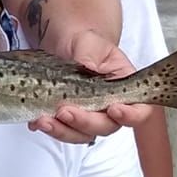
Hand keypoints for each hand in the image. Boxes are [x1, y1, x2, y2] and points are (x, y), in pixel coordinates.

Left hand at [30, 32, 151, 143]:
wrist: (63, 48)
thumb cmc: (84, 45)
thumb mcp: (89, 41)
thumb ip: (91, 52)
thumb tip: (89, 65)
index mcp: (125, 87)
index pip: (140, 110)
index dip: (131, 116)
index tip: (114, 109)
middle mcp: (109, 107)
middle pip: (106, 127)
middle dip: (85, 122)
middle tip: (65, 111)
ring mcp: (89, 116)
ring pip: (81, 135)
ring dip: (62, 131)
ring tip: (43, 119)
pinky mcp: (68, 121)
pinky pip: (62, 132)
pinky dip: (49, 128)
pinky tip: (36, 120)